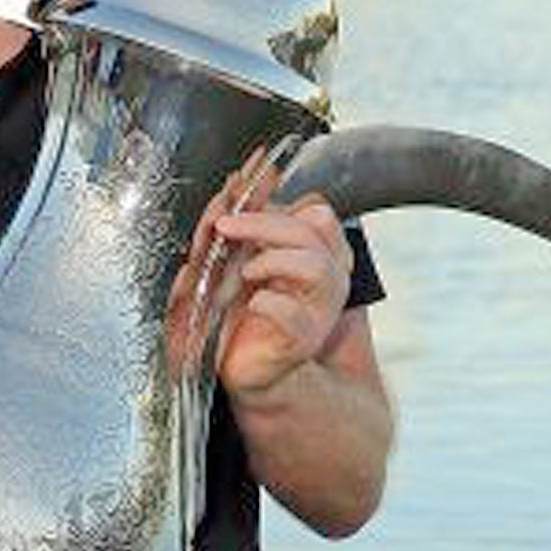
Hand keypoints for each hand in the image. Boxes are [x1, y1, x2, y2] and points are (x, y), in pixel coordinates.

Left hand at [211, 192, 352, 401]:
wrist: (238, 366)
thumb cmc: (237, 312)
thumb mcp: (230, 259)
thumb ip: (236, 226)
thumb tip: (234, 184)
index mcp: (314, 253)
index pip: (316, 210)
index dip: (277, 198)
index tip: (237, 194)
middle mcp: (325, 278)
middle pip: (315, 229)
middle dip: (265, 222)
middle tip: (225, 226)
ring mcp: (318, 310)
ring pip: (317, 267)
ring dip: (274, 260)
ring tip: (245, 270)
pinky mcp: (300, 342)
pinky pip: (294, 316)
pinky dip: (269, 303)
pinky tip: (252, 303)